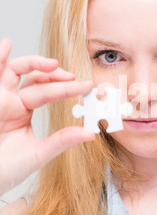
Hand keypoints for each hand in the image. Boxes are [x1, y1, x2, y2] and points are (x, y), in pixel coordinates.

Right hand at [0, 37, 94, 195]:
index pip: (47, 92)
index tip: (87, 86)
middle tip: (70, 76)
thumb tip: (90, 133)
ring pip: (13, 70)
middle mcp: (10, 100)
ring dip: (31, 61)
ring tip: (50, 63)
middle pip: (32, 76)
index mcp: (23, 110)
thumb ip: (61, 141)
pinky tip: (5, 45)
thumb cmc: (5, 170)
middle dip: (52, 73)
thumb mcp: (37, 154)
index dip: (66, 88)